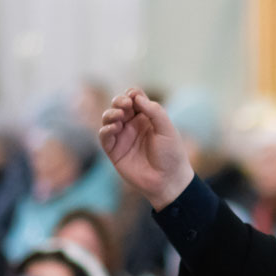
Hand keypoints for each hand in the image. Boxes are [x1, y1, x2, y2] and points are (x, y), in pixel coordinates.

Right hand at [98, 89, 194, 209]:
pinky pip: (104, 136)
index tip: (134, 96)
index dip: (132, 94)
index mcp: (146, 118)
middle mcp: (132, 125)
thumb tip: (136, 97)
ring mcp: (122, 137)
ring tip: (119, 116)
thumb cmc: (171, 155)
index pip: (134, 98)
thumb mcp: (167, 130)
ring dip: (111, 113)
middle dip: (119, 101)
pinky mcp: (114, 151)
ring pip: (108, 118)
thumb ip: (154, 111)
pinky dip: (105, 129)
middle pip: (119, 105)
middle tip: (125, 104)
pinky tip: (114, 128)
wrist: (168, 181)